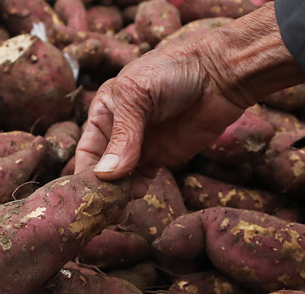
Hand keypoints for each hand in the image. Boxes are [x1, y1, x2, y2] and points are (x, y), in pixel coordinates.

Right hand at [75, 3, 304, 196]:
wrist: (219, 75)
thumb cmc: (173, 71)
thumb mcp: (138, 96)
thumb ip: (124, 135)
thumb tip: (107, 174)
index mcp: (105, 111)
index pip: (87, 148)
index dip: (84, 171)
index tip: (85, 193)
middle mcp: (118, 130)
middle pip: (102, 167)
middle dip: (100, 188)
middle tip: (99, 209)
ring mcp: (140, 145)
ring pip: (121, 177)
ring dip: (118, 193)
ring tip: (115, 210)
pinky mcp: (161, 157)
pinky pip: (141, 179)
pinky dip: (136, 190)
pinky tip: (136, 196)